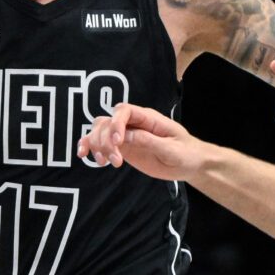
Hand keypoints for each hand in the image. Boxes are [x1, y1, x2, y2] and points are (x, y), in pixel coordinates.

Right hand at [80, 103, 209, 180]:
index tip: (117, 143)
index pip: (124, 110)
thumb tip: (126, 137)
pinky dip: (89, 146)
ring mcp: (126, 135)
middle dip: (105, 141)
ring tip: (105, 163)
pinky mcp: (122, 147)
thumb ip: (149, 141)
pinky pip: (100, 143)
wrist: (190, 163)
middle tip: (116, 161)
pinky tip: (85, 156)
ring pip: (99, 131)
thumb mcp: (171, 149)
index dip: (116, 123)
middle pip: (107, 121)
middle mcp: (134, 123)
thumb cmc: (186, 153)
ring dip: (96, 145)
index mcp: (148, 118)